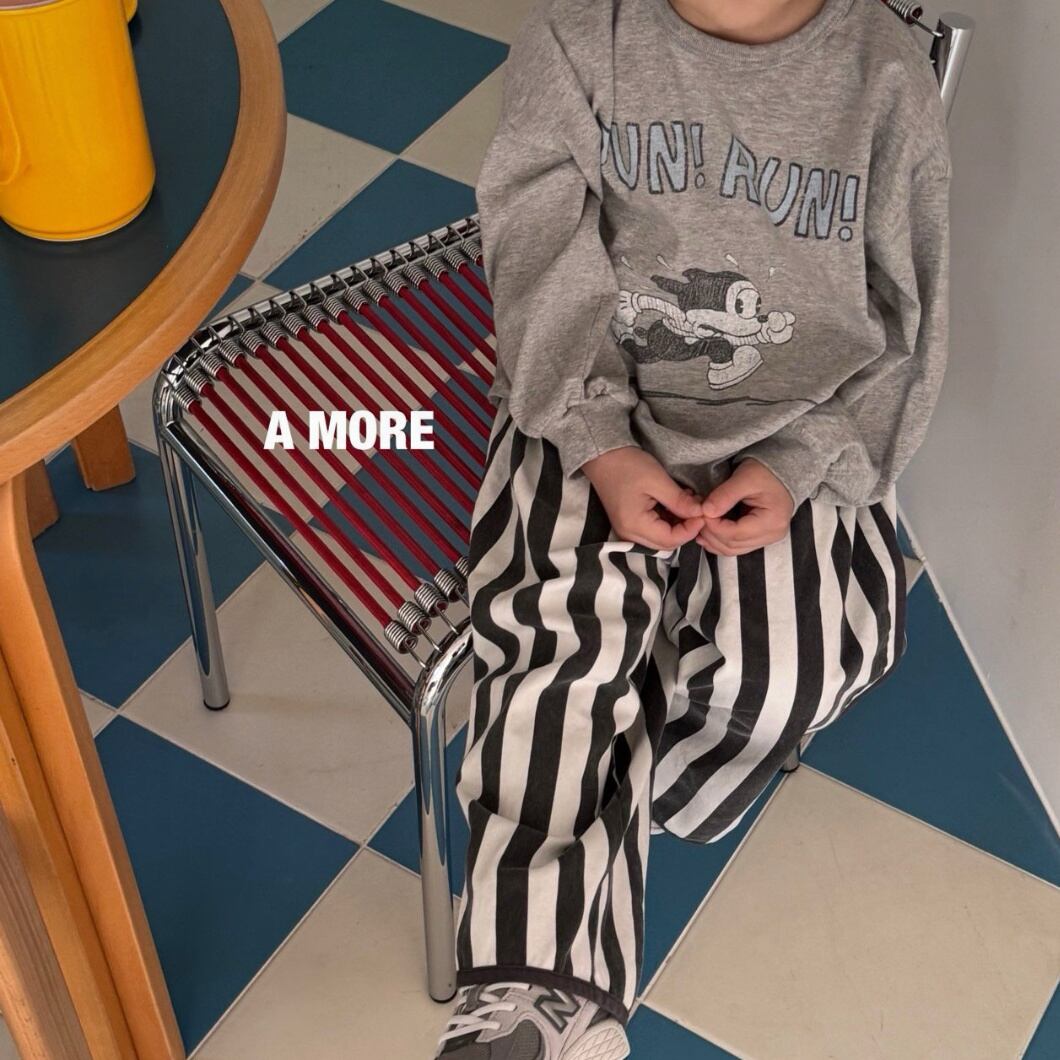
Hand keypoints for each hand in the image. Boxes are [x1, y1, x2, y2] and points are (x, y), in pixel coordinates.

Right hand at [581, 447, 704, 549]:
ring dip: (677, 524)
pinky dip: (667, 520)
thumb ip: (679, 501)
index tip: (704, 513)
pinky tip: (675, 503)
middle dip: (685, 529)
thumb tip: (700, 513)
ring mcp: (627, 529)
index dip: (691, 530)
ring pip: (660, 538)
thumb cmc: (627, 465)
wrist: (601, 456)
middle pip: (666, 543)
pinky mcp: (628, 522)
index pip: (670, 540)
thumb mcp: (657, 481)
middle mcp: (628, 534)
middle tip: (698, 509)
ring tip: (687, 502)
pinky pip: (652, 530)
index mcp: (635, 525)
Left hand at [697, 458, 794, 556]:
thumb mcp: (745, 477)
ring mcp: (767, 538)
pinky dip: (720, 540)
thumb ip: (725, 495)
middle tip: (697, 518)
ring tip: (699, 526)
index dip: (713, 526)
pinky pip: (737, 545)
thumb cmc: (766, 471)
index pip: (735, 534)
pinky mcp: (760, 536)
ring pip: (733, 549)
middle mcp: (772, 534)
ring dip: (713, 540)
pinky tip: (708, 532)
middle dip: (711, 534)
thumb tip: (706, 511)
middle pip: (733, 545)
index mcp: (772, 521)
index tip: (701, 513)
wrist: (780, 471)